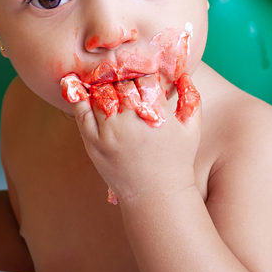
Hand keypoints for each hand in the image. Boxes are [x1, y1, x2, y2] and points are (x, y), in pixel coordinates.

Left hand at [67, 74, 201, 204]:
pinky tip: (79, 88)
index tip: (143, 81)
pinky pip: (81, 112)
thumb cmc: (177, 161)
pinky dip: (80, 97)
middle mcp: (132, 119)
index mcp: (157, 112)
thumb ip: (192, 99)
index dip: (144, 77)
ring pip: (101, 93)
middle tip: (125, 82)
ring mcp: (110, 131)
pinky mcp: (94, 143)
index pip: (145, 78)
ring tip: (108, 87)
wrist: (157, 196)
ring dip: (104, 86)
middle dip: (125, 80)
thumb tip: (184, 75)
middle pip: (122, 82)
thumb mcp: (192, 130)